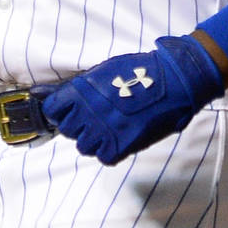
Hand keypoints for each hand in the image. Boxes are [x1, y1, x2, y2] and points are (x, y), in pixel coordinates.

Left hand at [35, 35, 222, 165]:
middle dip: (78, 127)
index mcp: (82, 90)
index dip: (61, 113)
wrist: (174, 81)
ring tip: (108, 132)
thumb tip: (73, 99)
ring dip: (94, 141)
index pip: (53, 110)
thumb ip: (87, 87)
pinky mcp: (122, 144)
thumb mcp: (107, 70)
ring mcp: (104, 129)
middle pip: (68, 130)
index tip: (68, 113)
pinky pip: (104, 157)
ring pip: (84, 146)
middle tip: (94, 122)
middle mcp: (88, 110)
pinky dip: (110, 152)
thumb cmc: (144, 71)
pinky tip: (119, 141)